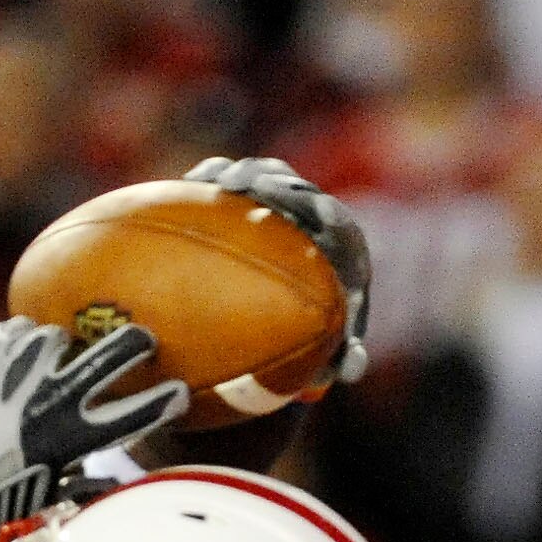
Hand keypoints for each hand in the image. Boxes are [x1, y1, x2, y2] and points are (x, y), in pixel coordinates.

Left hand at [0, 319, 190, 541]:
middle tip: (144, 341)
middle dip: (135, 345)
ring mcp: (13, 370)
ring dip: (64, 348)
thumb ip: (82, 489)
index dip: (163, 402)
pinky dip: (23, 341)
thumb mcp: (44, 505)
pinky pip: (15, 332)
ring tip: (60, 358)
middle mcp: (47, 396)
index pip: (132, 414)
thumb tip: (113, 487)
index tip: (180, 392)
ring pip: (56, 338)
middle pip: (107, 356)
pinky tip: (20, 354)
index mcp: (68, 436)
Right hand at [189, 156, 372, 382]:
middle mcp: (313, 217)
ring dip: (239, 174)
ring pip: (262, 176)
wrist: (294, 314)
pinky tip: (189, 183)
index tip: (314, 208)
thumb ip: (345, 359)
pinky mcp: (249, 200)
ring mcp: (280, 204)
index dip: (323, 210)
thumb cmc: (317, 336)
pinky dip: (212, 180)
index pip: (334, 220)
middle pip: (294, 187)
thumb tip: (351, 368)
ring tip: (212, 180)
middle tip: (242, 185)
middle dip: (270, 181)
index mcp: (341, 246)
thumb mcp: (331, 351)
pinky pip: (230, 183)